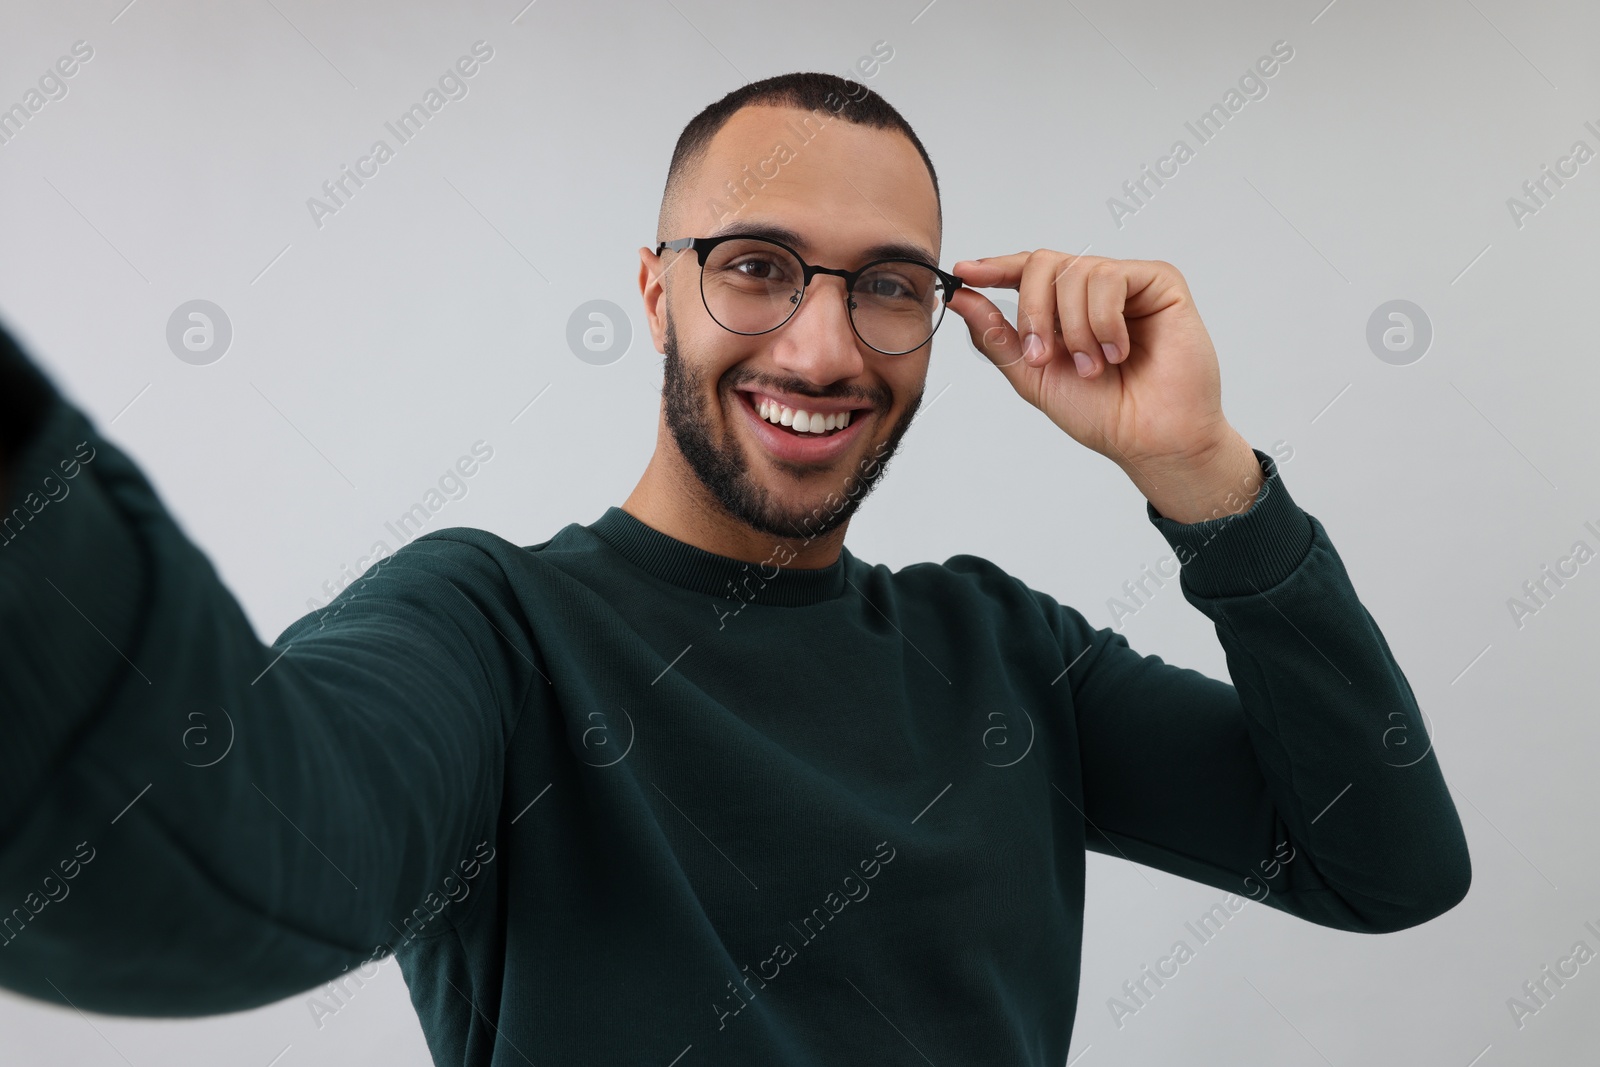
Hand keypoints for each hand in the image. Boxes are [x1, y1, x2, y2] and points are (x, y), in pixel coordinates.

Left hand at [949, 251, 1232, 473]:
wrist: (1148, 438)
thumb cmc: (1102, 412)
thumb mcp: (1033, 376)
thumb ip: (997, 336)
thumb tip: (959, 298)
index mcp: (1063, 308)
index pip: (1025, 272)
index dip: (994, 268)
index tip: (963, 273)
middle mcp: (1093, 290)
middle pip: (1043, 263)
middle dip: (1033, 311)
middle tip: (1043, 357)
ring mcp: (1127, 283)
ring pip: (1077, 271)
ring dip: (1075, 328)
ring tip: (1093, 366)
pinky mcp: (1159, 282)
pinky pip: (1111, 277)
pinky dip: (1104, 320)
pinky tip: (1118, 351)